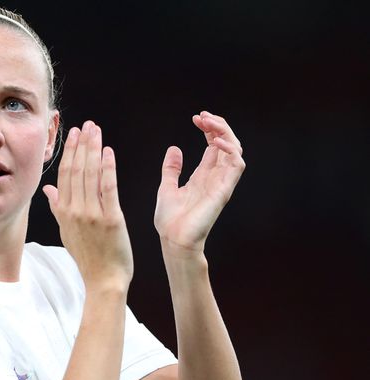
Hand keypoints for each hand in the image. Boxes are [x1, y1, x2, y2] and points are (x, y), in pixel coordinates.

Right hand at [43, 121, 132, 292]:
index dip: (69, 152)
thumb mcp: (67, 232)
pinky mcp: (111, 219)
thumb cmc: (88, 257)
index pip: (65, 175)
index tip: (74, 134)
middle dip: (81, 145)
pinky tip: (108, 152)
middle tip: (87, 125)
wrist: (104, 280)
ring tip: (96, 132)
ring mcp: (92, 214)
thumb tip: (48, 190)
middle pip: (76, 170)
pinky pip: (108, 189)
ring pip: (90, 175)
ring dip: (93, 150)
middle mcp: (75, 210)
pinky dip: (107, 168)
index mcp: (64, 212)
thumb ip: (58, 208)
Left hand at [154, 111, 245, 257]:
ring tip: (210, 123)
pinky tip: (215, 141)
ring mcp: (221, 183)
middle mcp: (215, 177)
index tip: (196, 118)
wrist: (173, 240)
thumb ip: (172, 169)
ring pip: (235, 150)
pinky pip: (236, 165)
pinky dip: (230, 149)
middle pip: (227, 144)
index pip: (214, 146)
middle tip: (203, 116)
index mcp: (203, 176)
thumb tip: (174, 149)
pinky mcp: (224, 190)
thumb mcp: (167, 187)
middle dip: (218, 126)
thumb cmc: (170, 220)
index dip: (209, 129)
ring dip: (225, 132)